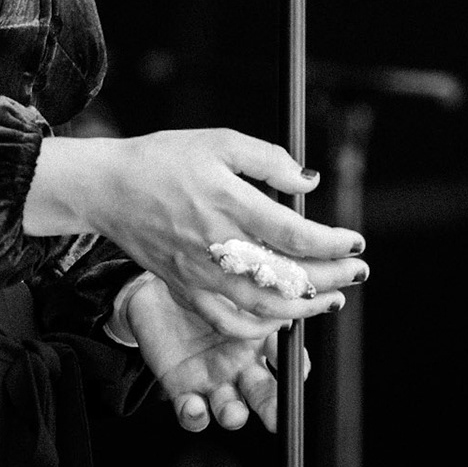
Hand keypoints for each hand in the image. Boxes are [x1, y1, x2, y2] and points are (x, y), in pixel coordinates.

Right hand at [30, 128, 367, 336]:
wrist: (109, 188)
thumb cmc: (164, 159)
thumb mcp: (221, 142)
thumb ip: (270, 160)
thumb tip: (309, 181)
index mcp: (229, 204)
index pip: (294, 235)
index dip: (332, 244)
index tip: (355, 242)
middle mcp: (217, 245)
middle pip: (286, 276)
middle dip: (331, 278)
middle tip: (358, 272)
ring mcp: (200, 273)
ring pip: (262, 306)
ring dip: (304, 308)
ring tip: (331, 300)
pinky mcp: (185, 289)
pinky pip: (228, 320)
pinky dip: (260, 325)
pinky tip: (281, 315)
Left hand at [126, 272, 308, 432]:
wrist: (156, 286)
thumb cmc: (201, 285)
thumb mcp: (236, 289)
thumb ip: (260, 303)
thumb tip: (289, 309)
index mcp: (259, 341)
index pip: (287, 363)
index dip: (295, 371)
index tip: (297, 373)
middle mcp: (239, 365)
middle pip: (263, 395)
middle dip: (272, 408)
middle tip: (275, 416)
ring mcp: (212, 379)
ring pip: (230, 409)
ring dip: (234, 415)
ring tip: (233, 411)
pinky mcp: (182, 389)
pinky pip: (192, 413)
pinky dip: (195, 416)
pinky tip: (194, 406)